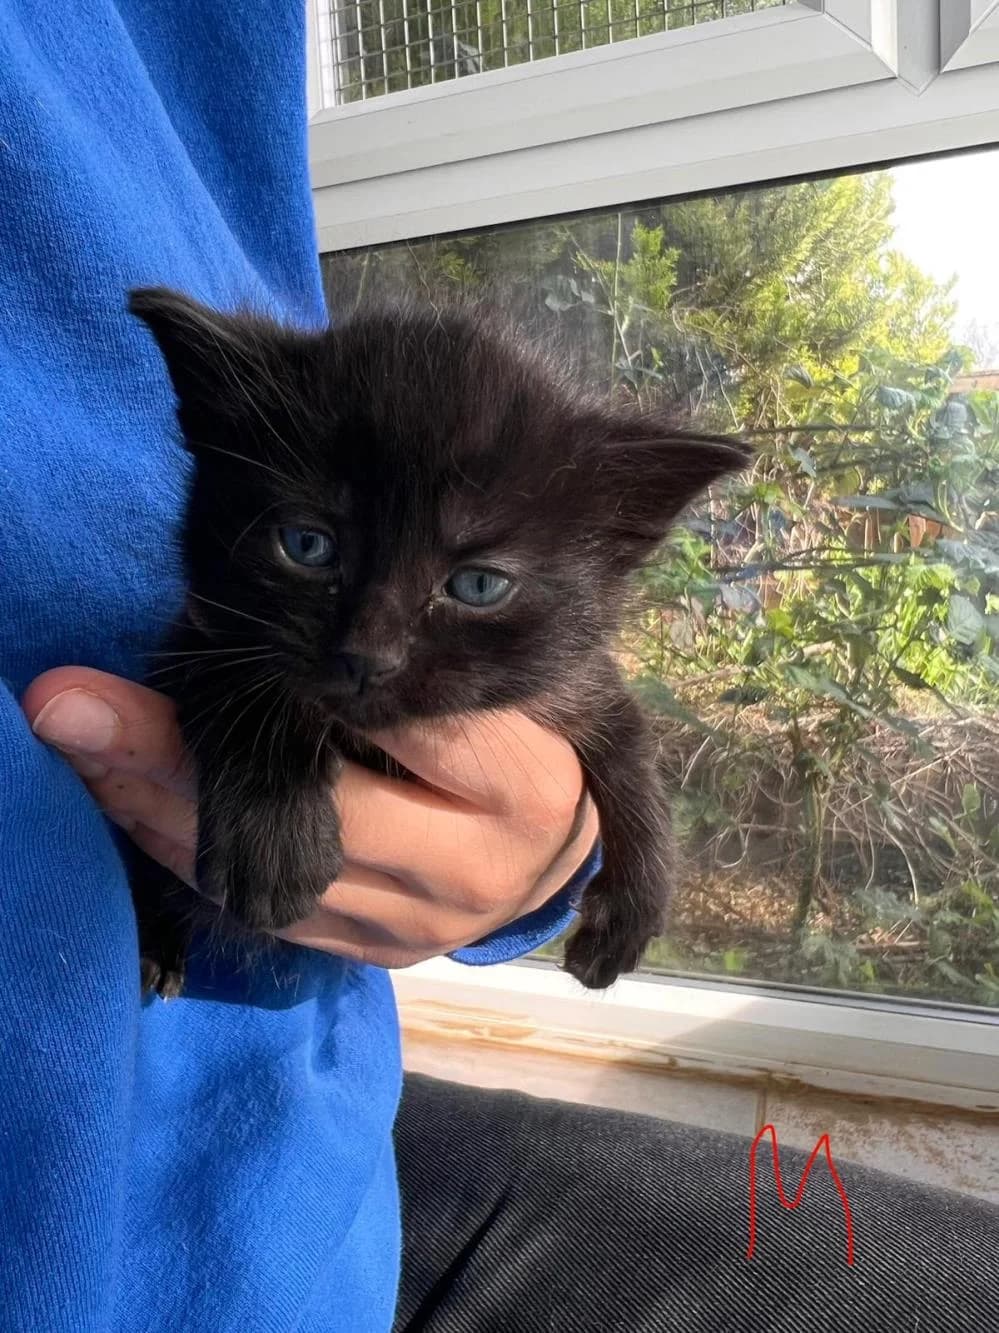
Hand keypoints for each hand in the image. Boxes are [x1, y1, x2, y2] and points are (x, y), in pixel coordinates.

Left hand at [22, 668, 598, 966]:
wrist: (557, 843)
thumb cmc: (519, 734)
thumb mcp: (492, 681)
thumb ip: (412, 667)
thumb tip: (283, 631)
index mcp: (527, 788)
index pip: (399, 728)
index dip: (293, 690)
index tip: (188, 639)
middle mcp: (482, 873)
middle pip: (319, 814)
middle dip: (185, 759)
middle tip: (74, 707)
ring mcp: (427, 930)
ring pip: (279, 874)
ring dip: (165, 812)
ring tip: (79, 747)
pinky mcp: (380, 957)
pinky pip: (273, 914)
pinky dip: (193, 859)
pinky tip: (129, 806)